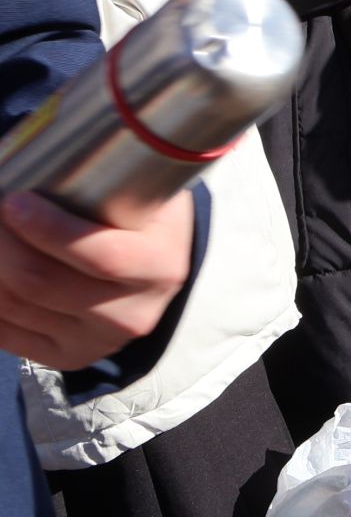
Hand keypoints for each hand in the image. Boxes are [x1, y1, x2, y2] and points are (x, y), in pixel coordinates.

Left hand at [0, 190, 193, 369]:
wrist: (160, 272)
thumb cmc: (148, 221)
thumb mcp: (151, 196)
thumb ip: (116, 182)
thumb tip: (49, 167)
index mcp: (158, 268)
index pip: (99, 256)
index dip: (50, 230)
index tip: (15, 201)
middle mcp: (131, 313)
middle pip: (42, 284)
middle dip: (2, 245)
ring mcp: (97, 341)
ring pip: (15, 308)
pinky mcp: (68, 357)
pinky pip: (6, 333)